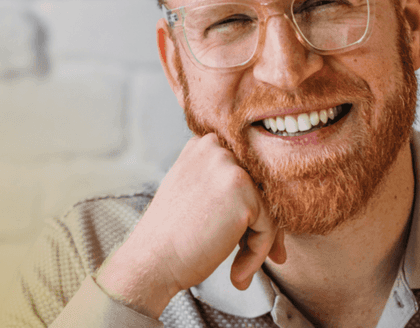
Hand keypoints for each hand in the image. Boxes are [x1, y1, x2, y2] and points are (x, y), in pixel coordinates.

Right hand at [95, 133, 286, 317]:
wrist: (151, 261)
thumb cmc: (169, 235)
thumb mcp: (190, 190)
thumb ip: (219, 183)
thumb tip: (262, 200)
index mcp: (202, 145)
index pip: (244, 171)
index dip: (249, 204)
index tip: (245, 235)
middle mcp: (217, 149)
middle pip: (260, 188)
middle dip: (259, 224)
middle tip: (249, 254)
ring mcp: (231, 169)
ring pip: (267, 209)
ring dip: (259, 243)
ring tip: (239, 270)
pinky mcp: (244, 195)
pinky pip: (269, 229)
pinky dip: (258, 255)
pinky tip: (237, 274)